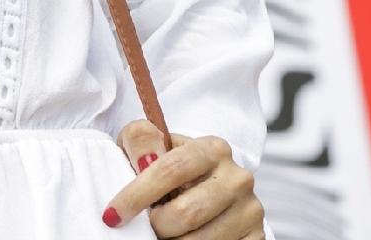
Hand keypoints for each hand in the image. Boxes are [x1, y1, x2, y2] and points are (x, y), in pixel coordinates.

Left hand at [101, 120, 264, 237]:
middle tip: (148, 225)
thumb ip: (141, 141)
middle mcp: (238, 178)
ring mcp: (250, 210)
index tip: (113, 214)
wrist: (205, 187)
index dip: (137, 194)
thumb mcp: (150, 145)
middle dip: (157, 224)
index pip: (170, 169)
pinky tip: (183, 239)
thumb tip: (143, 157)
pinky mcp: (257, 236)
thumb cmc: (169, 167)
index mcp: (212, 148)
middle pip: (186, 212)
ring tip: (165, 233)